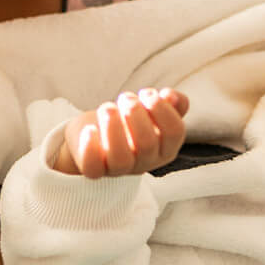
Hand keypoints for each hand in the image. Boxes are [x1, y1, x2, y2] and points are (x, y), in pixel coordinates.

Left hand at [55, 88, 188, 178]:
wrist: (95, 132)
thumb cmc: (127, 120)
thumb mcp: (151, 110)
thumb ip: (169, 103)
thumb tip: (171, 97)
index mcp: (164, 148)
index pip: (175, 133)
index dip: (162, 109)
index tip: (147, 93)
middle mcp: (145, 162)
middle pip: (148, 144)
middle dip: (135, 113)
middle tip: (125, 97)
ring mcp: (119, 170)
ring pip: (121, 159)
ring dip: (113, 127)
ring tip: (108, 107)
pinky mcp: (94, 170)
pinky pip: (93, 168)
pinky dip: (90, 148)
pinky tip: (90, 129)